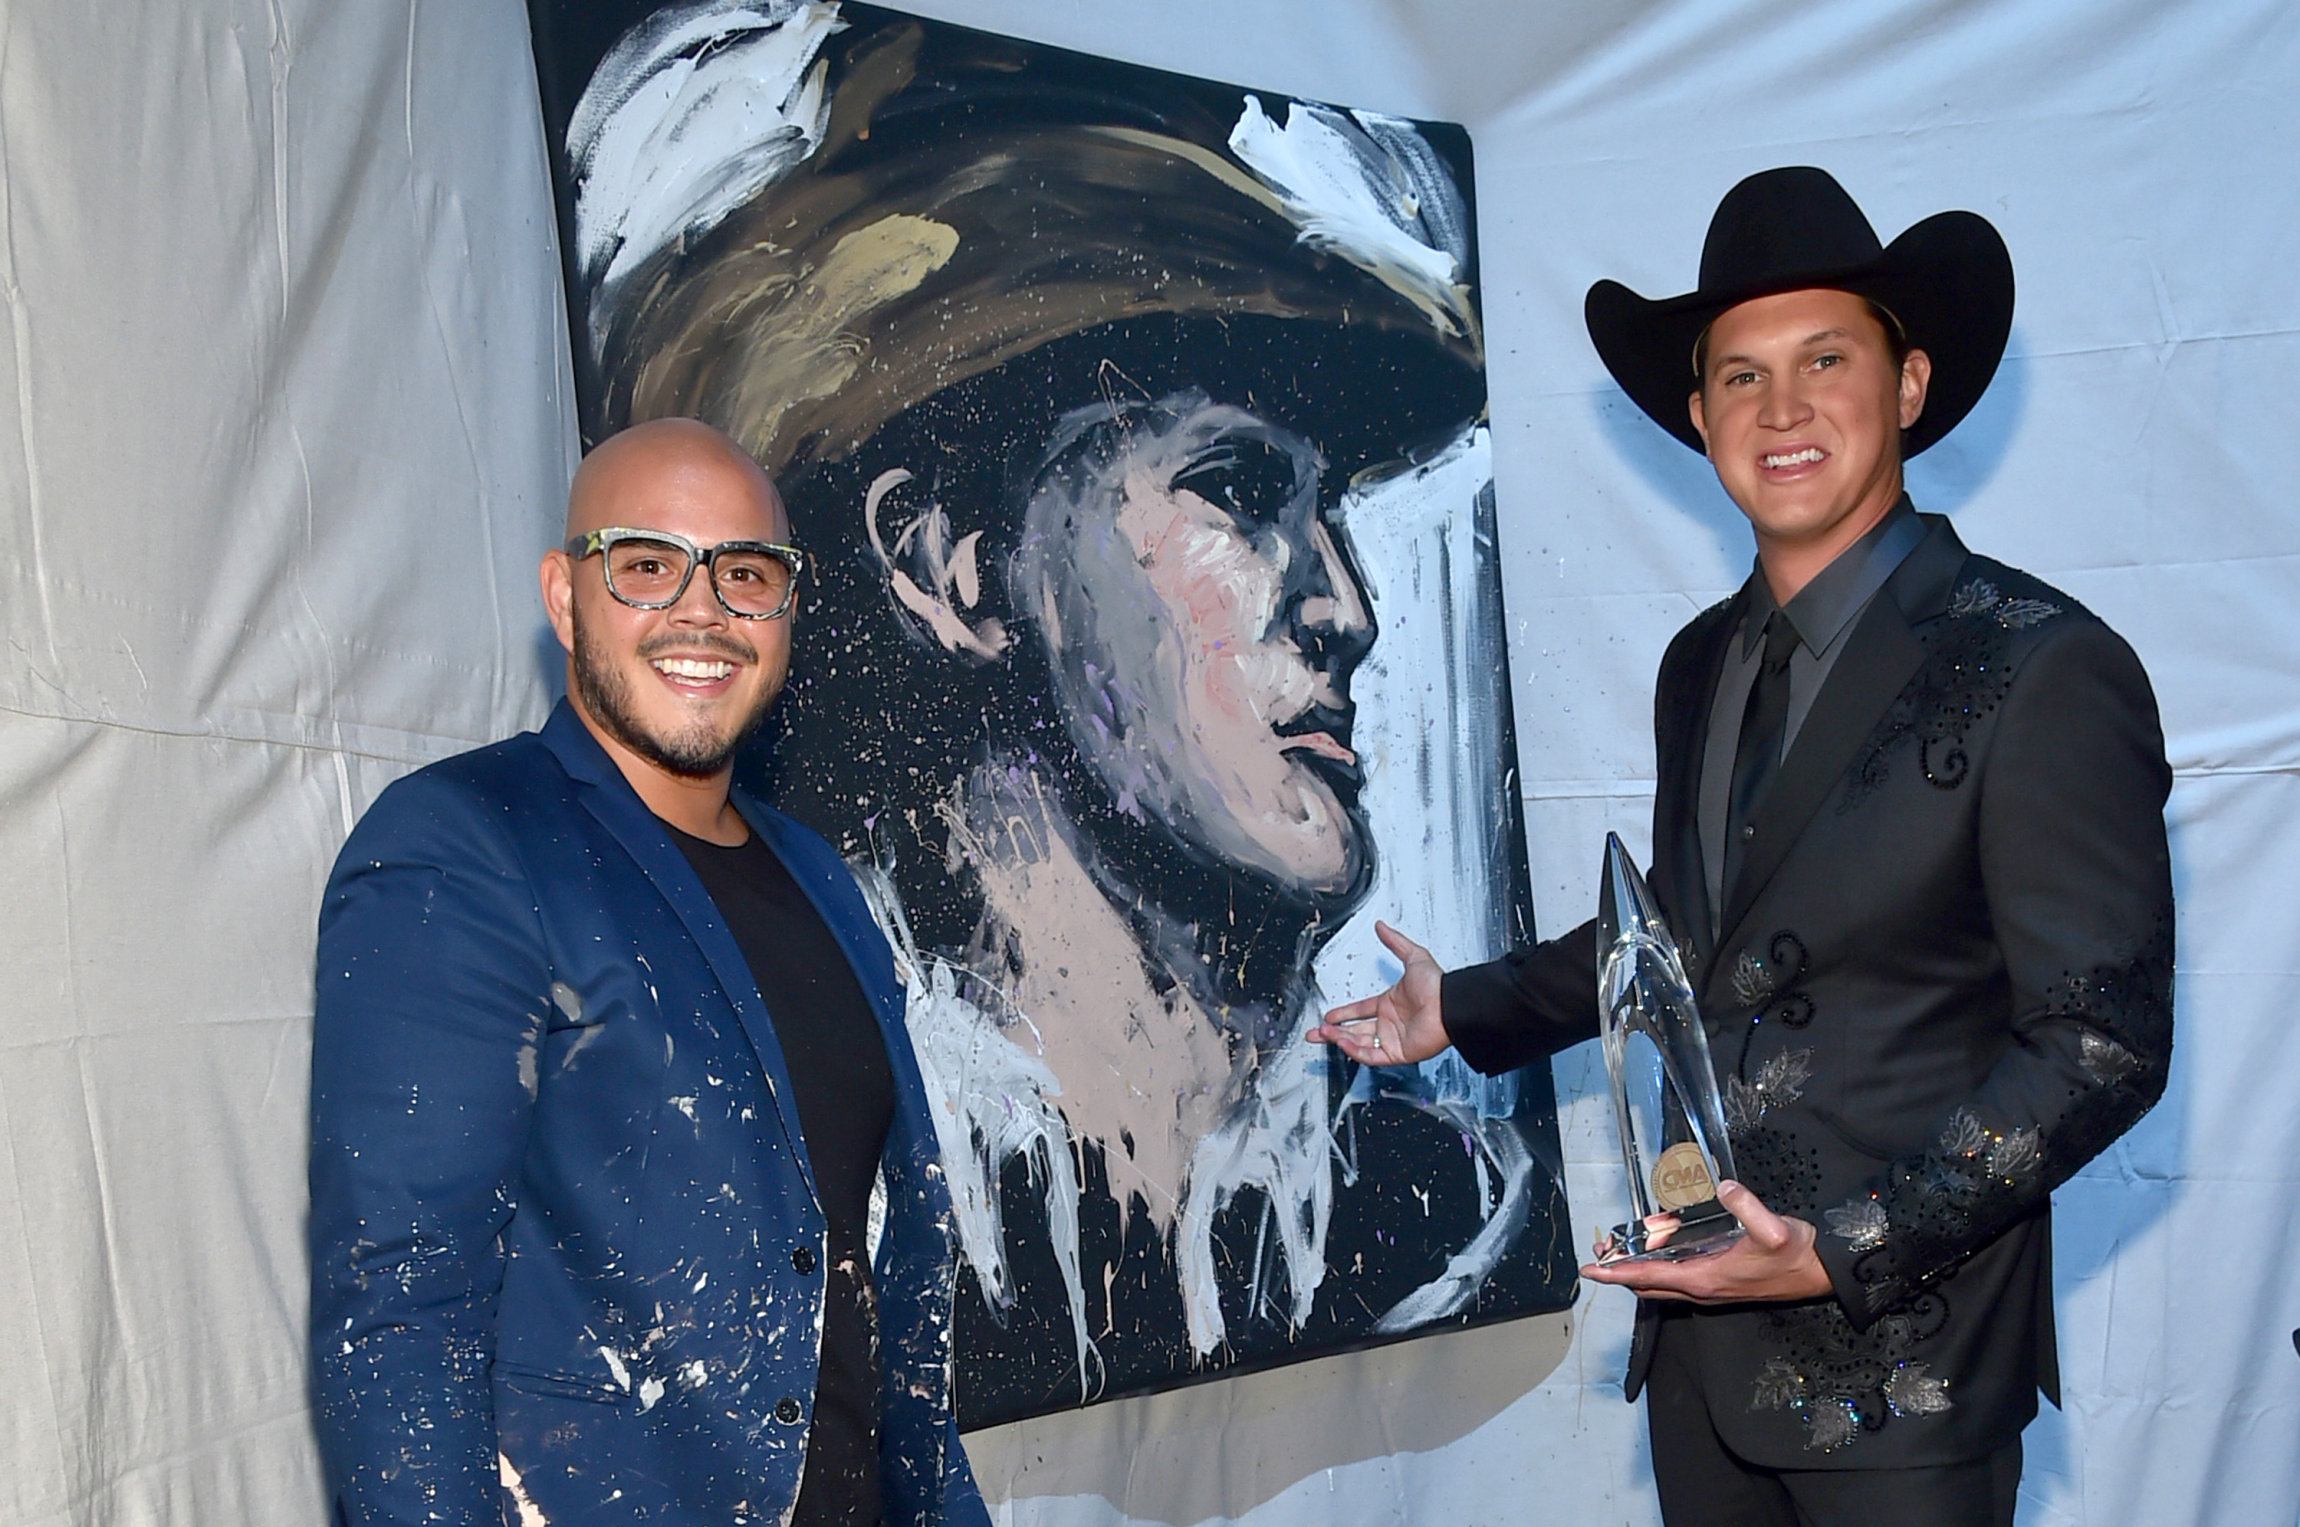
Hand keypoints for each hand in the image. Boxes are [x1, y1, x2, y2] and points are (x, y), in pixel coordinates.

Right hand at [1305, 921, 1450, 1065]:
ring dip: (1340, 1040)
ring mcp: (1393, 1038)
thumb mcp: (1413, 956)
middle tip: (1315, 1033)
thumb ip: (1395, 942)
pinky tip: (1343, 1042)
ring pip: (1359, 1043)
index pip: (1360, 1011)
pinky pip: (1372, 1055)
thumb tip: (1381, 926)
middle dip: (1332, 1032)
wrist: (1450, 1004)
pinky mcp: (1398, 1052)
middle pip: (1354, 1030)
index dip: (1343, 1013)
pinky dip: (1356, 1051)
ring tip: (1323, 1034)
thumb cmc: (1437, 984)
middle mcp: (1390, 1022)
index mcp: (1389, 1004)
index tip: (1329, 1014)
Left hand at [1580, 1180, 1832, 1303]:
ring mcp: (1711, 1289)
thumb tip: (1725, 1187)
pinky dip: (1659, 1268)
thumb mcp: (1774, 1228)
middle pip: (1647, 1283)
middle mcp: (1702, 1289)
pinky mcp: (1720, 1284)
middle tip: (1599, 1252)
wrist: (1820, 1273)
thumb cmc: (1796, 1254)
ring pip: (1661, 1283)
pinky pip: (1677, 1278)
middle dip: (1619, 1270)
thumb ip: (1747, 1207)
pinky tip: (1659, 1249)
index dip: (1616, 1273)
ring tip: (1620, 1248)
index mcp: (1705, 1279)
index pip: (1648, 1277)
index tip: (1590, 1270)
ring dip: (1637, 1269)